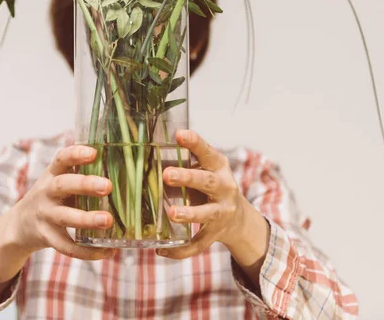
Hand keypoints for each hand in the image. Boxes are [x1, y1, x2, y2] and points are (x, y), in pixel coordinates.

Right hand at [0, 145, 114, 283]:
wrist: (20, 225)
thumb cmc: (52, 197)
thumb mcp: (59, 180)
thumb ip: (81, 174)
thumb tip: (123, 167)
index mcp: (52, 174)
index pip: (62, 159)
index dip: (76, 154)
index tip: (93, 153)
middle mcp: (46, 192)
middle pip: (63, 185)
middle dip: (85, 185)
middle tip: (107, 186)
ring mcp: (45, 215)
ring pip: (65, 217)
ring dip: (86, 219)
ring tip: (108, 220)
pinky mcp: (47, 237)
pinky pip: (66, 247)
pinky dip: (87, 252)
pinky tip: (107, 251)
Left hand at [157, 130, 268, 284]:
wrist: (237, 217)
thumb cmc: (209, 184)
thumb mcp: (204, 168)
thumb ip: (184, 161)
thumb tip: (146, 149)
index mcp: (218, 167)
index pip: (207, 152)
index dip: (194, 143)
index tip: (180, 134)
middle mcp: (224, 188)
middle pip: (207, 182)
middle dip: (187, 178)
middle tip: (167, 175)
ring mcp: (221, 212)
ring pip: (207, 214)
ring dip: (189, 214)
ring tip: (172, 213)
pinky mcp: (216, 233)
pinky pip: (199, 244)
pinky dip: (181, 250)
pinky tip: (162, 249)